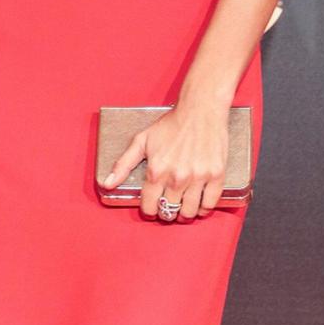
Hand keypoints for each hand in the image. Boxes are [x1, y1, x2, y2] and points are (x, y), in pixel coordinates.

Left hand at [103, 101, 228, 221]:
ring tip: (182, 208)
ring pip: (189, 212)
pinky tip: (199, 203)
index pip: (150, 205)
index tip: (151, 209)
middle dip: (166, 212)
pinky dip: (204, 208)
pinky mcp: (216, 175)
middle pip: (170, 211)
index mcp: (157, 171)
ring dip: (184, 214)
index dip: (149, 210)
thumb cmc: (171, 124)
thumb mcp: (141, 140)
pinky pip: (210, 204)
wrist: (200, 110)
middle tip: (167, 207)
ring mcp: (198, 177)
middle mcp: (177, 177)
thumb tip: (107, 183)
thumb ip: (123, 164)